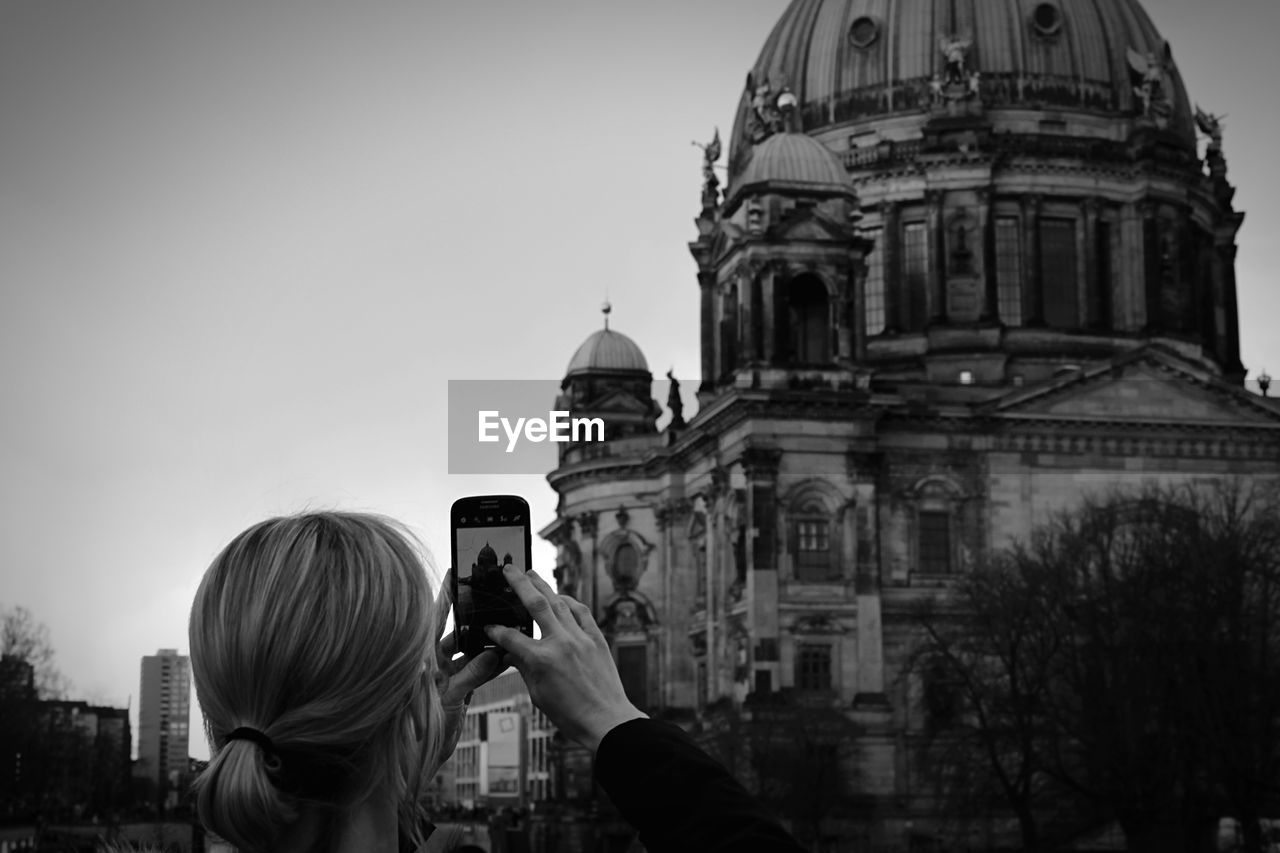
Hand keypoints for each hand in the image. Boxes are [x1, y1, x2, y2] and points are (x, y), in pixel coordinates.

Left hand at [433, 579, 506, 759]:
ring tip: (509, 635)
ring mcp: (442, 676)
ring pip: (469, 653)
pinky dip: (490, 667)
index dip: (446, 594)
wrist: (414, 760)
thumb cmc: (417, 729)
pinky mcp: (454, 691)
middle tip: (495, 606)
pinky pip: (475, 672)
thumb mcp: (447, 699)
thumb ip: (470, 676)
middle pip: (456, 632)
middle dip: (477, 621)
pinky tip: (507, 659)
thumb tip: (494, 654)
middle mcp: (431, 662)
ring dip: (488, 647)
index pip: (434, 617)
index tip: (456, 571)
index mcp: (422, 657)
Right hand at [484, 564, 646, 753]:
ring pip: (559, 603)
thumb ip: (523, 667)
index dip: (496, 631)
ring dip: (544, 586)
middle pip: (537, 604)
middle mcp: (561, 643)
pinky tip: (560, 597)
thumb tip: (510, 650)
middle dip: (520, 583)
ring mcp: (581, 638)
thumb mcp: (538, 693)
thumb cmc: (570, 714)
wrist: (607, 720)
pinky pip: (581, 612)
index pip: (511, 637)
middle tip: (509, 569)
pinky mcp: (597, 639)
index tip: (488, 626)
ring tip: (531, 574)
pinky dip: (569, 602)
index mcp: (542, 660)